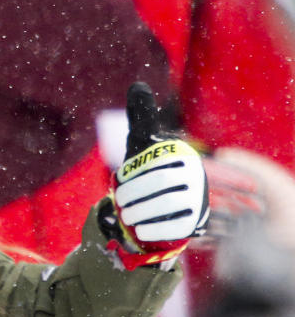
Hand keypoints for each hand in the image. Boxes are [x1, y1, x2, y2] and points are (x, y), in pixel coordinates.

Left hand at [104, 82, 208, 267]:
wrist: (153, 210)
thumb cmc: (146, 171)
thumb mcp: (141, 144)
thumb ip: (141, 117)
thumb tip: (138, 85)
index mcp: (182, 156)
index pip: (154, 165)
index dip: (132, 176)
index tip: (120, 181)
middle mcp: (195, 177)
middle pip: (159, 185)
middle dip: (133, 195)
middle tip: (119, 202)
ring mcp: (197, 201)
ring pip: (164, 205)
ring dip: (139, 212)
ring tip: (127, 216)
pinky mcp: (194, 224)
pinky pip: (173, 227)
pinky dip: (152, 229)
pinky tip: (140, 230)